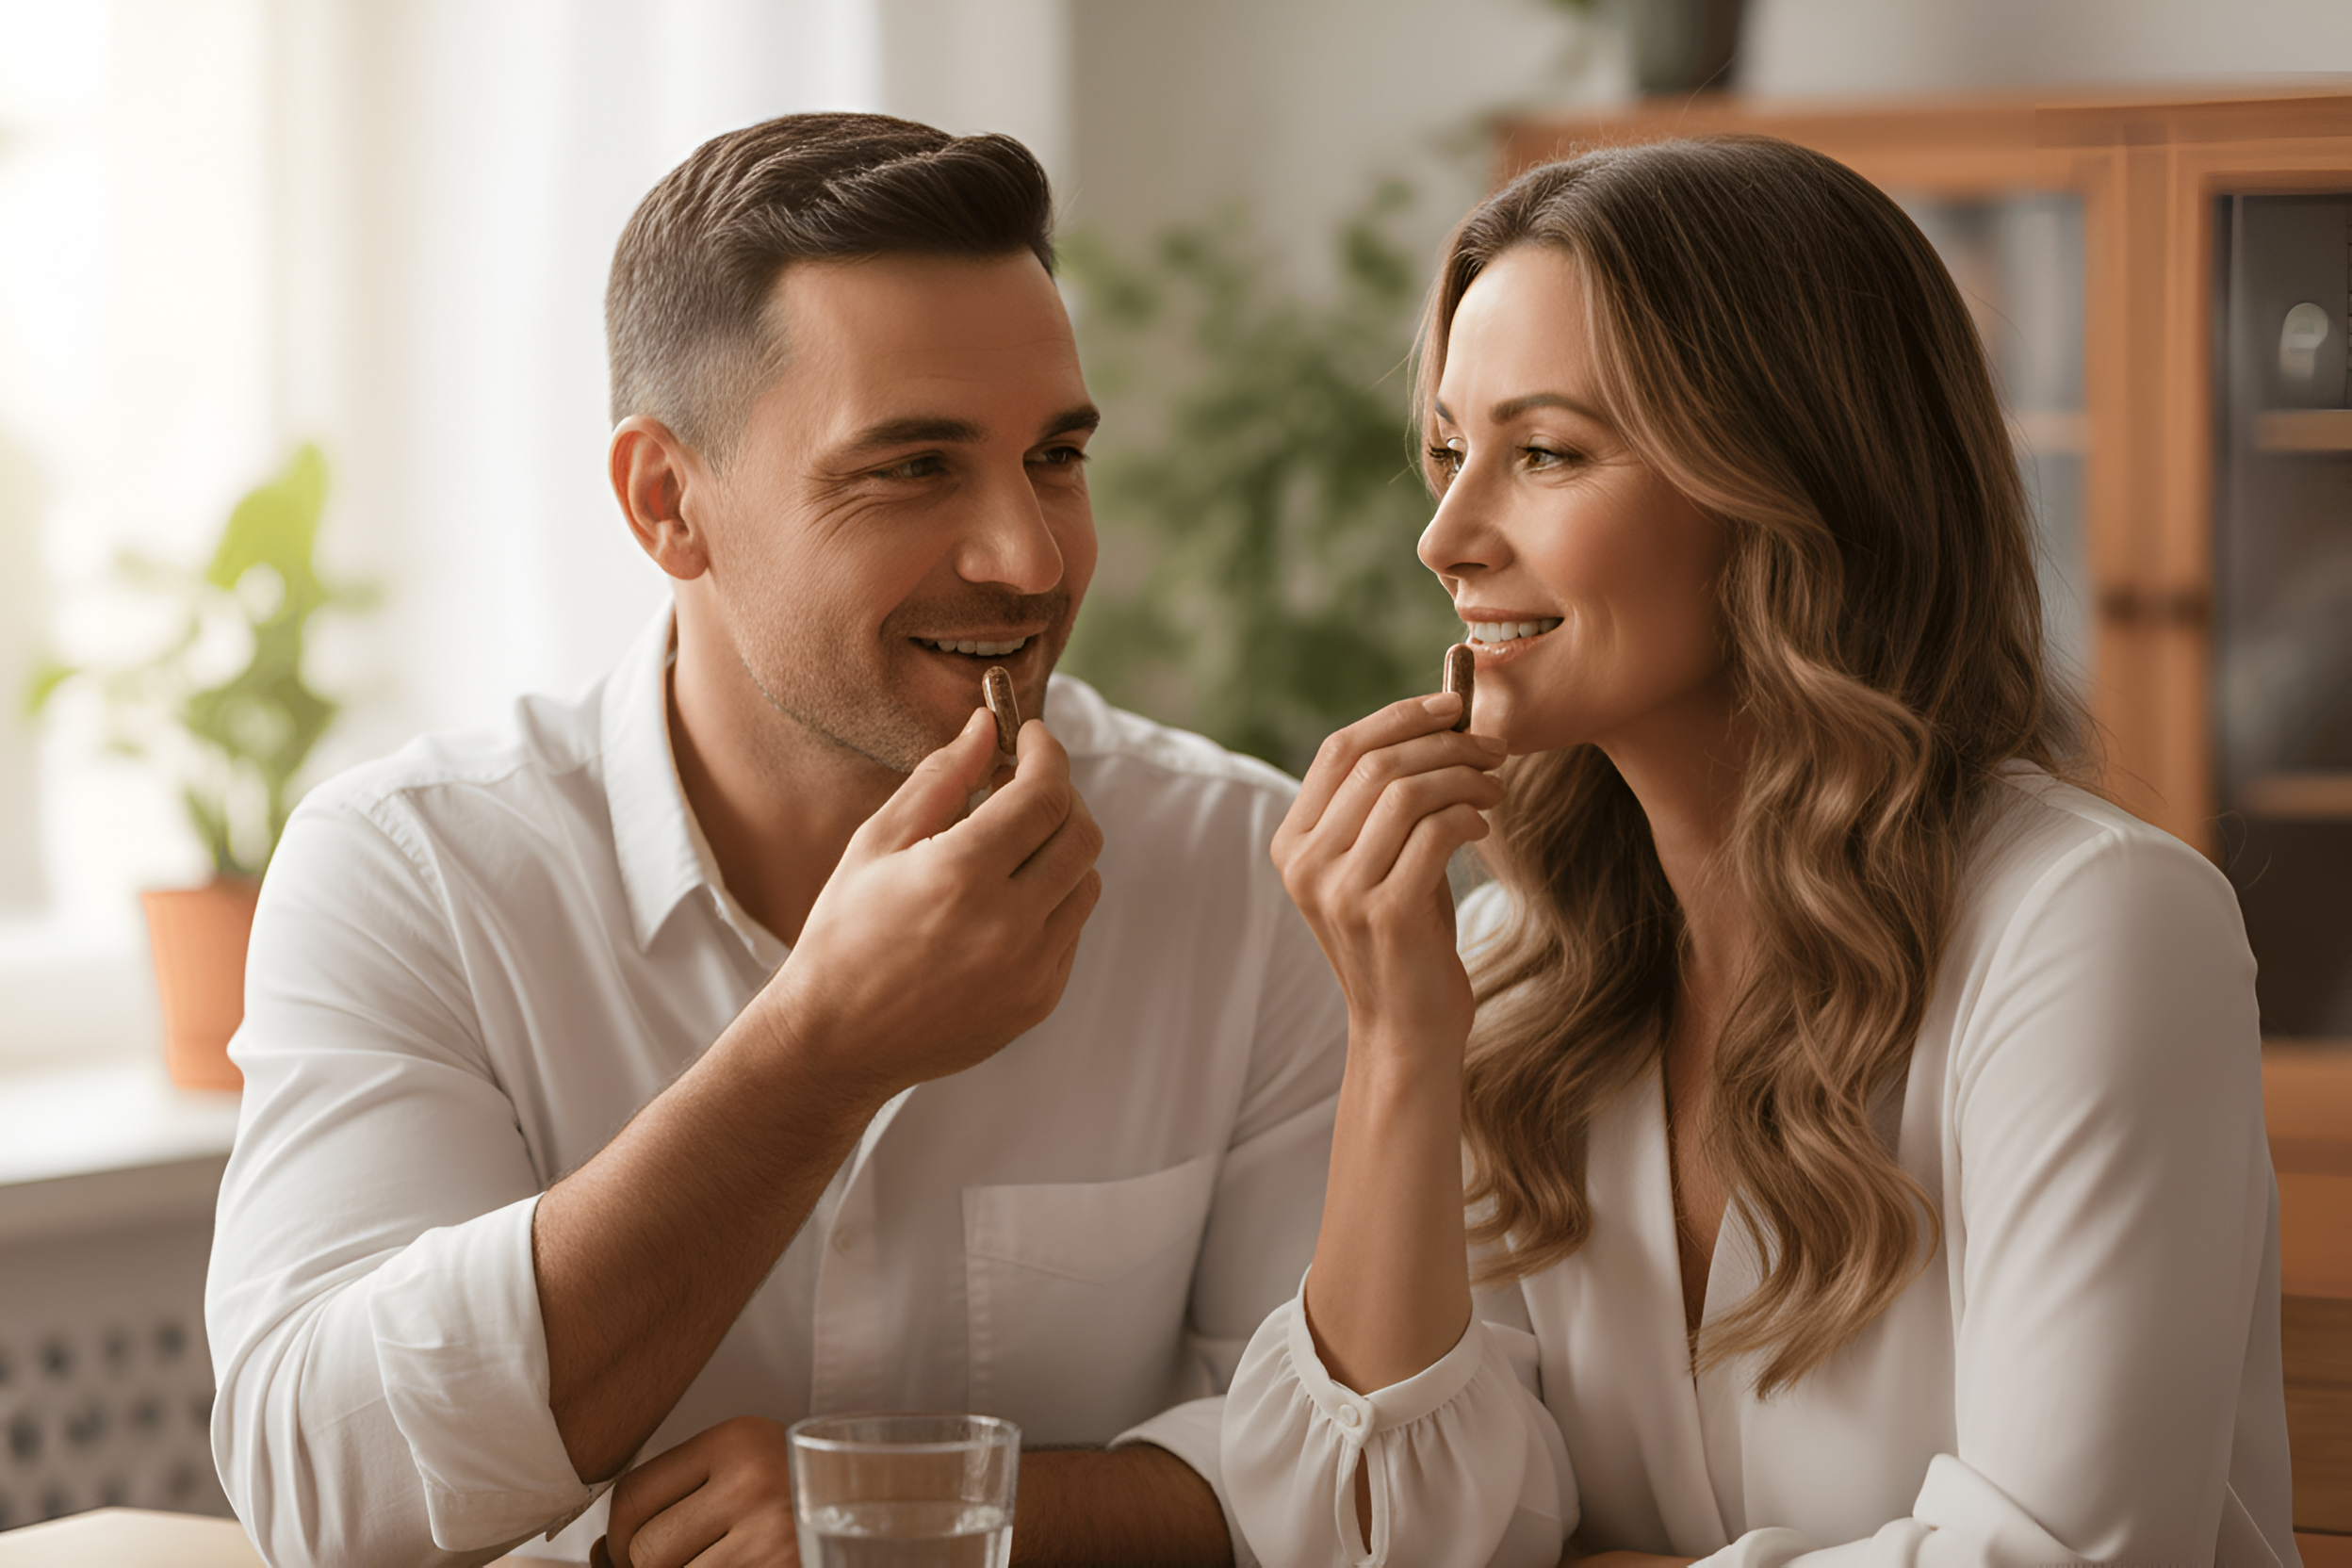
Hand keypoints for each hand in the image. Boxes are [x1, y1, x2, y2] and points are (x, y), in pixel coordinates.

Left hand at [598, 1416, 797, 1567]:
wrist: (884, 1516)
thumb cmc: (802, 1495)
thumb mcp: (744, 1470)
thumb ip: (678, 1496)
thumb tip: (600, 1554)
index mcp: (733, 1442)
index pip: (633, 1494)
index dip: (618, 1535)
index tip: (628, 1549)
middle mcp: (748, 1483)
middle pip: (645, 1548)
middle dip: (651, 1566)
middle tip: (682, 1560)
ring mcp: (767, 1534)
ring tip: (720, 1560)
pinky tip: (740, 1566)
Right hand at [755, 706, 1103, 1102]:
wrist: (835, 1041)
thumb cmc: (845, 934)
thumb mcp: (877, 842)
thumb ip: (941, 778)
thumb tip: (985, 726)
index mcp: (960, 875)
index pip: (1044, 794)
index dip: (1046, 753)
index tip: (1029, 735)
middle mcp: (1007, 924)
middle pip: (1082, 834)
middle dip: (1061, 795)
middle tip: (1024, 785)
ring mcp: (1030, 969)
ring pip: (1085, 882)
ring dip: (1060, 849)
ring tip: (1011, 847)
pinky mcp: (1039, 1001)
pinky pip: (1071, 931)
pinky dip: (1051, 901)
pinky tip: (1004, 902)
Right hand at [1273, 692, 1506, 1052]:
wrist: (1406, 1029)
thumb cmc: (1405, 937)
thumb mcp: (1381, 862)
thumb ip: (1389, 803)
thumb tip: (1442, 719)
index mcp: (1293, 843)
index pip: (1339, 749)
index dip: (1399, 716)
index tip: (1453, 704)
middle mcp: (1306, 864)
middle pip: (1377, 763)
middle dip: (1446, 742)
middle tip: (1495, 747)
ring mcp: (1340, 890)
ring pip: (1408, 791)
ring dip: (1465, 777)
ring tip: (1496, 787)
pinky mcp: (1384, 913)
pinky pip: (1436, 831)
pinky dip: (1468, 815)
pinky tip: (1482, 826)